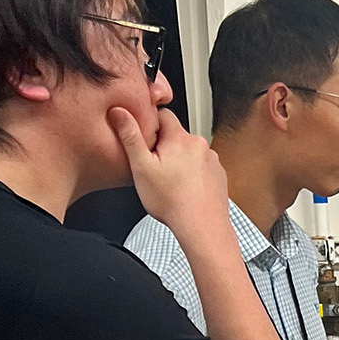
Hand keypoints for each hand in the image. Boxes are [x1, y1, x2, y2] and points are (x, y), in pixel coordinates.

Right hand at [108, 106, 231, 244]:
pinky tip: (185, 189)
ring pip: (189, 152)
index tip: (145, 142)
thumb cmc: (172, 202)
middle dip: (164, 147)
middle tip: (155, 168)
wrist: (202, 227)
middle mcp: (199, 144)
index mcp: (180, 138)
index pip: (163, 114)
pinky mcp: (219, 174)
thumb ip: (130, 136)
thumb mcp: (141, 167)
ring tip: (171, 182)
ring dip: (180, 161)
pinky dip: (193, 174)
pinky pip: (202, 167)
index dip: (150, 126)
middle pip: (176, 135)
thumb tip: (119, 111)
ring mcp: (212, 160)